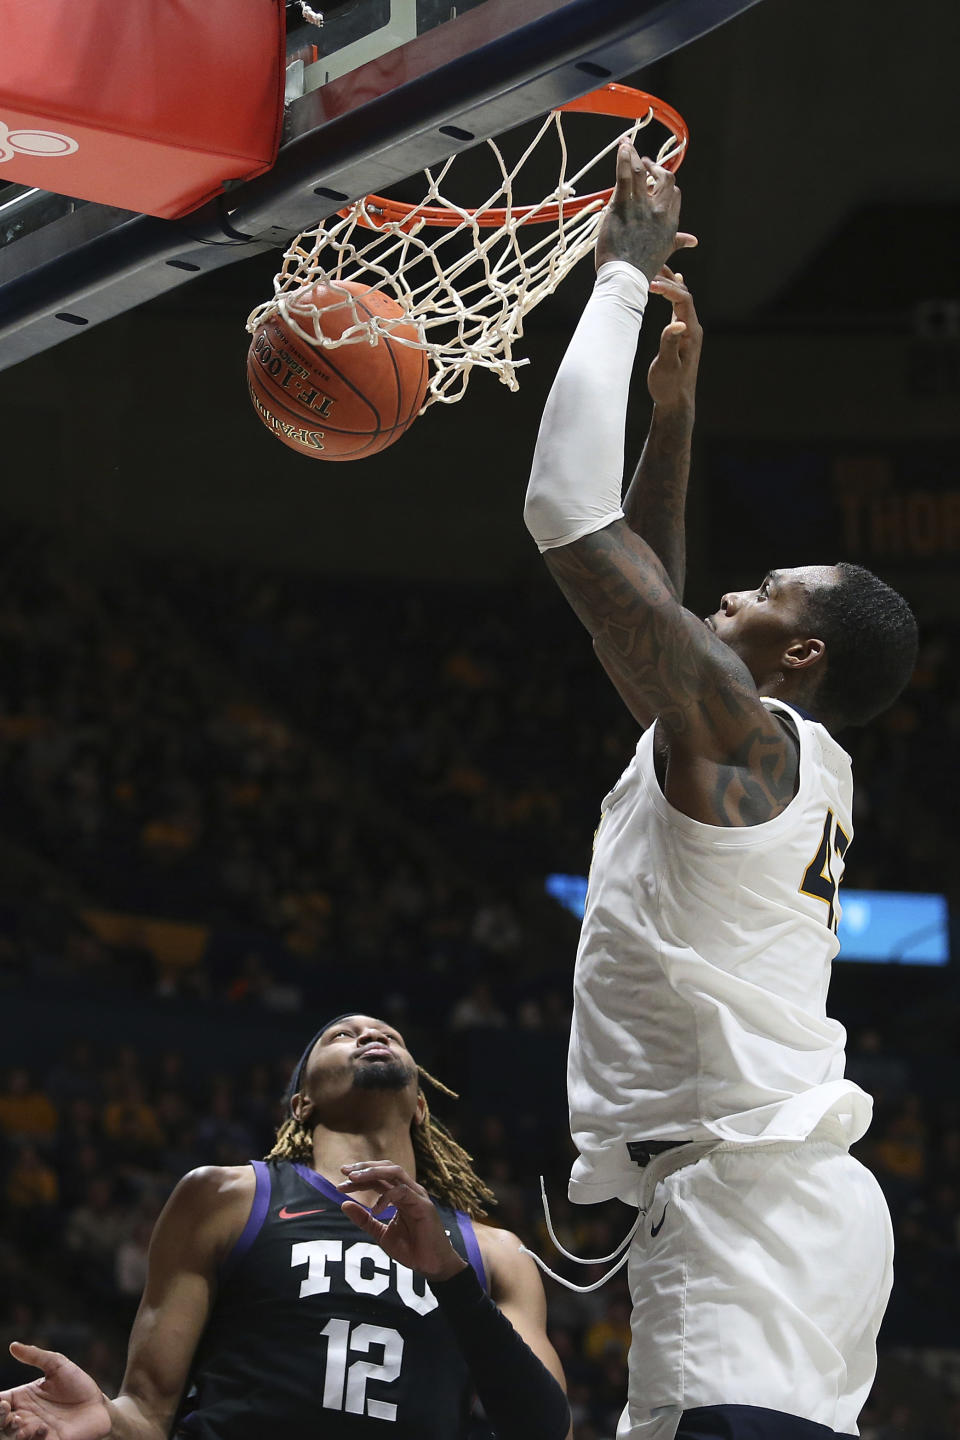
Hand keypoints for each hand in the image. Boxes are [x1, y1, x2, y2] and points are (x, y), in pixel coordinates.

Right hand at [0, 1344, 109, 1439]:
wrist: (99, 1404)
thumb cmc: (77, 1383)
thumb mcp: (57, 1365)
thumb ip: (35, 1356)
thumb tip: (12, 1345)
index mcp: (22, 1398)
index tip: (2, 1400)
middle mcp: (24, 1417)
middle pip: (1, 1422)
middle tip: (6, 1408)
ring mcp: (35, 1432)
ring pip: (11, 1437)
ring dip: (11, 1432)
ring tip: (19, 1421)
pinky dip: (32, 1439)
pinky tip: (41, 1428)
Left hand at [338, 1162, 466, 1283]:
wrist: (431, 1265)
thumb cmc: (410, 1248)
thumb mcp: (381, 1233)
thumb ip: (364, 1220)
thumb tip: (343, 1204)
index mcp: (399, 1195)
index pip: (377, 1178)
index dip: (359, 1177)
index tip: (340, 1182)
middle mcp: (408, 1190)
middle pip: (385, 1168)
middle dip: (364, 1167)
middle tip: (344, 1172)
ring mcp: (417, 1195)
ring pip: (394, 1172)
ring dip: (373, 1172)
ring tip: (354, 1179)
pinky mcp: (423, 1205)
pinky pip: (403, 1192)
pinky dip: (386, 1197)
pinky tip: (375, 1209)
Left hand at [595, 142, 696, 279]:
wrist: (625, 278)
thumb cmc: (641, 268)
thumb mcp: (664, 252)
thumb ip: (677, 241)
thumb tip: (693, 240)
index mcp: (670, 222)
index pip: (674, 193)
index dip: (665, 183)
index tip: (655, 180)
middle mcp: (660, 211)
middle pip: (664, 179)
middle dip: (655, 167)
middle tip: (644, 162)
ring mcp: (642, 206)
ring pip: (642, 173)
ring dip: (635, 156)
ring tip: (626, 146)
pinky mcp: (623, 205)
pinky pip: (626, 176)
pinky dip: (624, 159)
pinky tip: (623, 148)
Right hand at [646, 265, 702, 410]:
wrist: (676, 402)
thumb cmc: (669, 387)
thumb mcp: (667, 366)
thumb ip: (670, 344)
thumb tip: (676, 323)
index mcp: (691, 332)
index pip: (683, 300)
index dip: (667, 288)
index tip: (649, 283)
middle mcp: (692, 328)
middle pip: (684, 294)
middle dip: (668, 280)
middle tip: (648, 269)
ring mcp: (688, 331)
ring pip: (682, 298)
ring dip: (671, 283)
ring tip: (656, 268)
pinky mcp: (682, 335)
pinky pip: (680, 307)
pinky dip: (674, 293)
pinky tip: (674, 282)